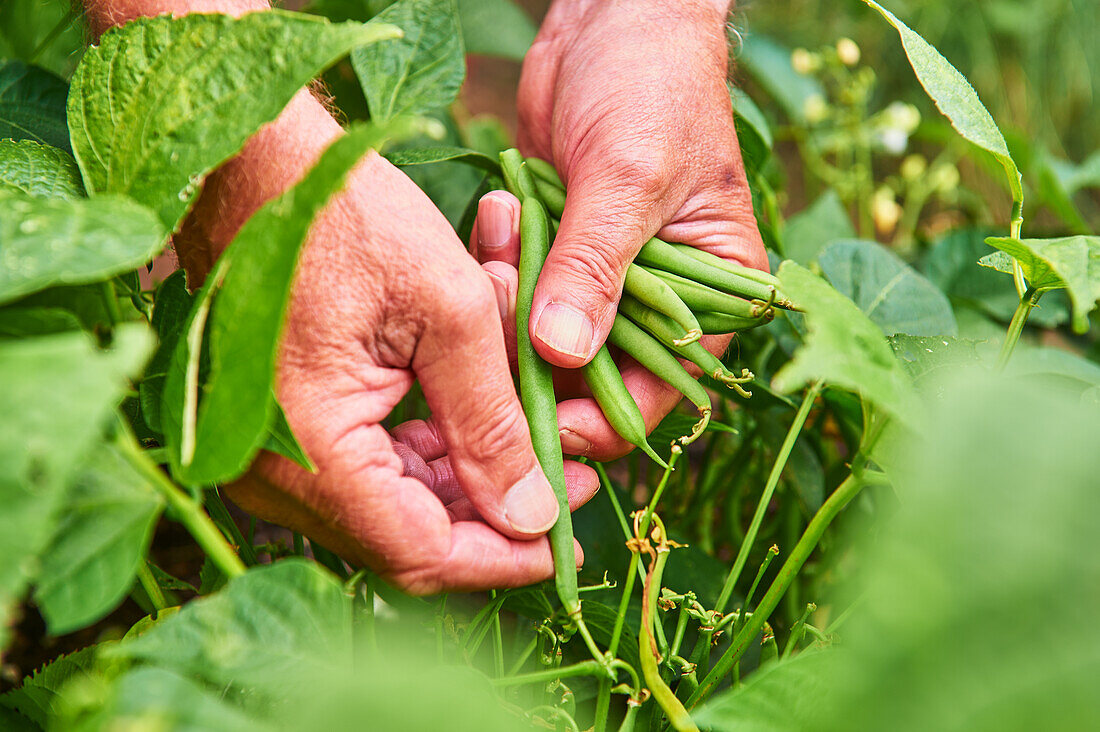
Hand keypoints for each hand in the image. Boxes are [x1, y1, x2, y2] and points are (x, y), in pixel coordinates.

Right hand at [175, 93, 598, 593]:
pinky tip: (474, 411)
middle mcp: (271, 469)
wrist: (254, 161)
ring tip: (535, 432)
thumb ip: (492, 422)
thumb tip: (533, 514)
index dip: (504, 554)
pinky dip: (425, 449)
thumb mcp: (449, 311)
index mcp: (310, 445)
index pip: (422, 551)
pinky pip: (361, 468)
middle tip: (569, 475)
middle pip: (406, 535)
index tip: (567, 538)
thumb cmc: (348, 215)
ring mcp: (265, 451)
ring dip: (465, 475)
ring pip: (389, 503)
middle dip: (494, 509)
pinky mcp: (275, 425)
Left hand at [472, 0, 766, 460]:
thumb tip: (562, 353)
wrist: (613, 18)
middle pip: (590, 374)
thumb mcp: (629, 176)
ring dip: (509, 299)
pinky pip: (513, 286)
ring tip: (504, 233)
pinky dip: (497, 261)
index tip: (539, 416)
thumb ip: (596, 266)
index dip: (602, 416)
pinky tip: (500, 210)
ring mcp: (598, 275)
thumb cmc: (652, 86)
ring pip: (539, 335)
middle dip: (536, 351)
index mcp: (709, 294)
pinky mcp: (552, 248)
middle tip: (500, 293)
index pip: (660, 389)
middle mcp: (655, 297)